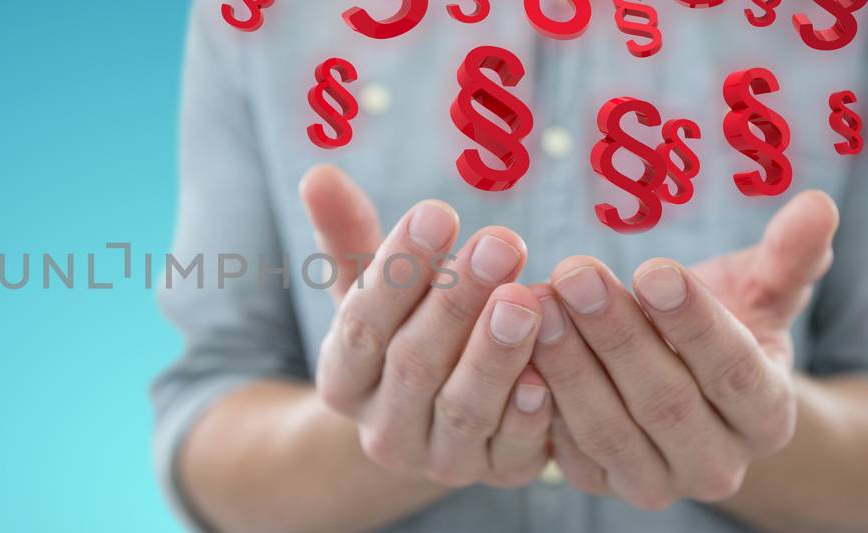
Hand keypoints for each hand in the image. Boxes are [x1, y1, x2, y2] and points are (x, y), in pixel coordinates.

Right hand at [301, 165, 553, 487]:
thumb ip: (347, 236)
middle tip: (501, 241)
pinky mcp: (494, 475)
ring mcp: (438, 459)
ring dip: (495, 353)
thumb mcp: (369, 290)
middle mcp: (382, 428)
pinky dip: (529, 414)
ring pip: (462, 408)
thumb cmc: (402, 332)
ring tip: (527, 297)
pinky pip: (511, 450)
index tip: (437, 210)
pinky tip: (548, 373)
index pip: (362, 323)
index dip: (399, 269)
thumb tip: (319, 173)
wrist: (430, 428)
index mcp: (343, 379)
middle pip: (413, 364)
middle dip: (456, 302)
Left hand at [533, 191, 839, 509]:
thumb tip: (819, 204)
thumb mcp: (759, 293)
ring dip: (569, 363)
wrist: (683, 390)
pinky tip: (515, 347)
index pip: (733, 371)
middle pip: (665, 402)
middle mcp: (718, 466)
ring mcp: (655, 483)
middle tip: (575, 273)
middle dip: (616, 334)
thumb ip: (788, 258)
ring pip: (609, 428)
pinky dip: (538, 400)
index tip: (653, 269)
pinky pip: (565, 448)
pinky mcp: (599, 483)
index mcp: (768, 416)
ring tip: (538, 300)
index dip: (693, 322)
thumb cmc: (721, 324)